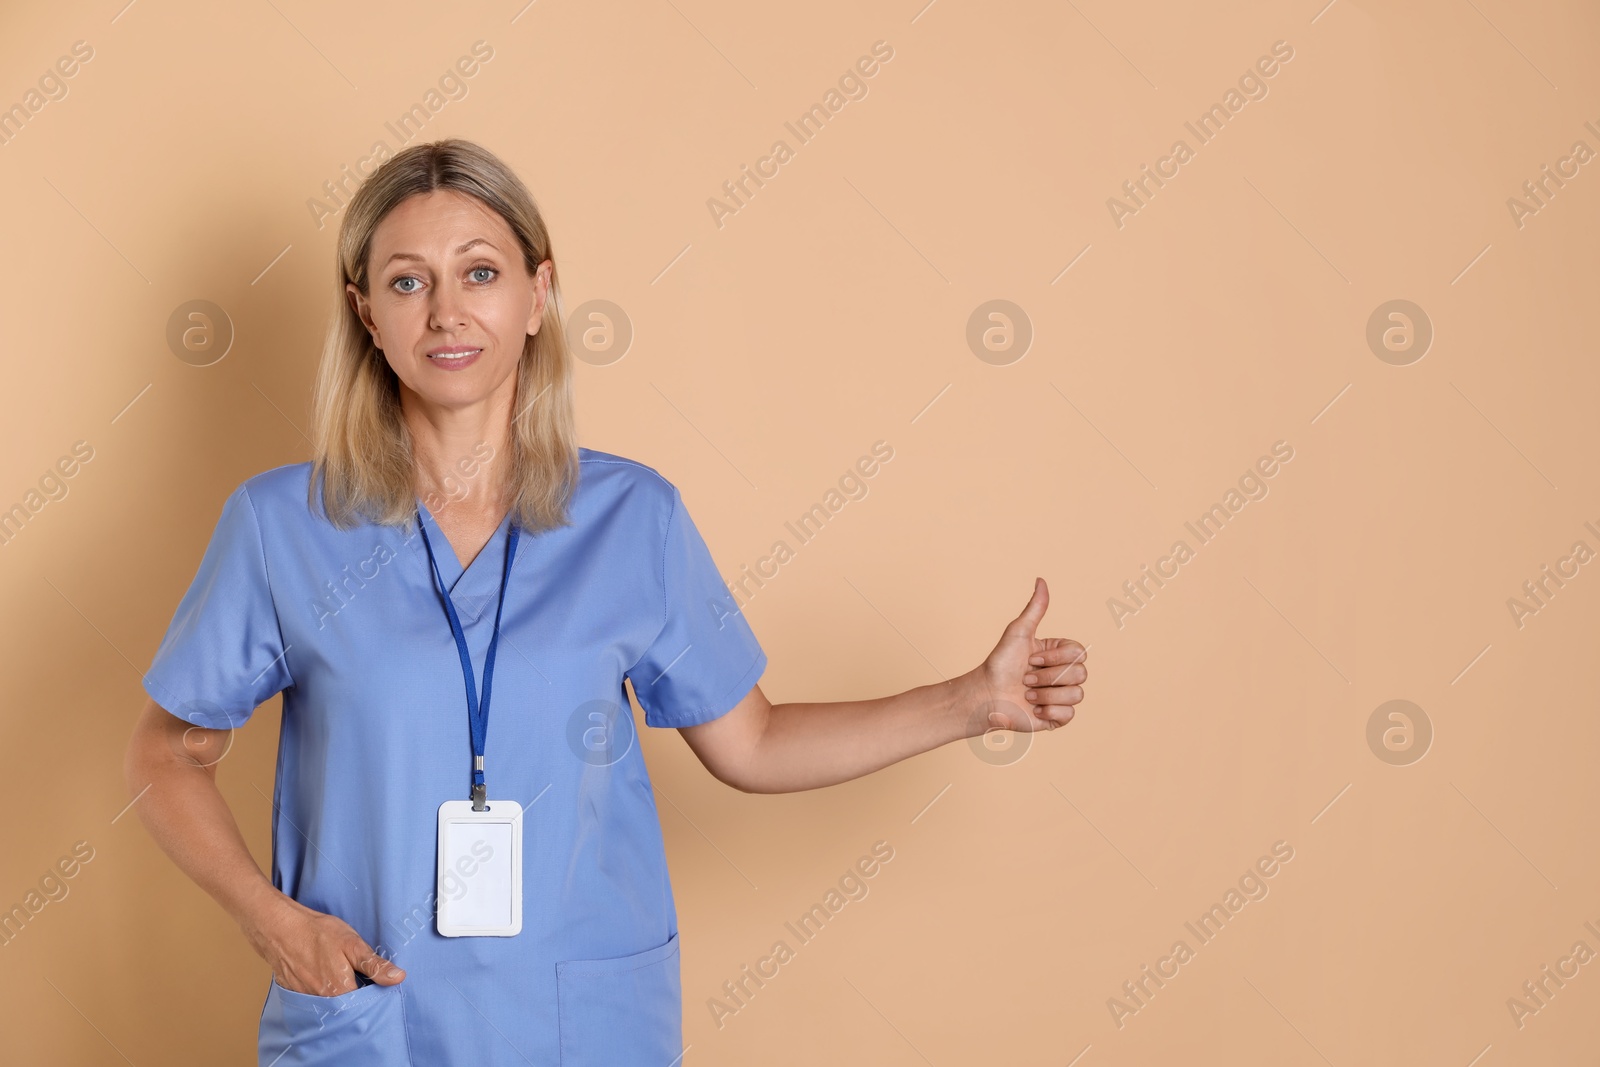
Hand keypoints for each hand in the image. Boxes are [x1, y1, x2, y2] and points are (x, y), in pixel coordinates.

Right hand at [245, 894, 404, 996]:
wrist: (280, 928)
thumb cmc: (317, 933)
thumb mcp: (352, 944)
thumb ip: (374, 965)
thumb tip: (398, 978)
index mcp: (340, 991)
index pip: (366, 1004)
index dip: (374, 993)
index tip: (377, 982)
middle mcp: (323, 1001)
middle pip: (347, 1007)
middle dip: (357, 996)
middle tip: (357, 974)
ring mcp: (306, 999)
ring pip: (330, 1004)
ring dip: (339, 994)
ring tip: (340, 973)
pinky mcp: (295, 993)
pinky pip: (314, 999)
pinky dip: (322, 991)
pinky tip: (323, 975)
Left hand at [968, 577, 1086, 732]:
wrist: (986, 696)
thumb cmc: (1000, 663)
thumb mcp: (1018, 632)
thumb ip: (1035, 609)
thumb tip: (1041, 580)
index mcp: (1059, 654)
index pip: (1079, 653)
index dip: (1055, 658)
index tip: (1031, 659)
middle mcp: (1063, 674)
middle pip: (1081, 673)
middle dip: (1048, 676)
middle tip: (1025, 678)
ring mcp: (1061, 697)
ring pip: (1076, 694)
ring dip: (1046, 694)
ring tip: (1027, 694)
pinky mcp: (1057, 718)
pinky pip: (1069, 714)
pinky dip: (1049, 711)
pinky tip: (1033, 708)